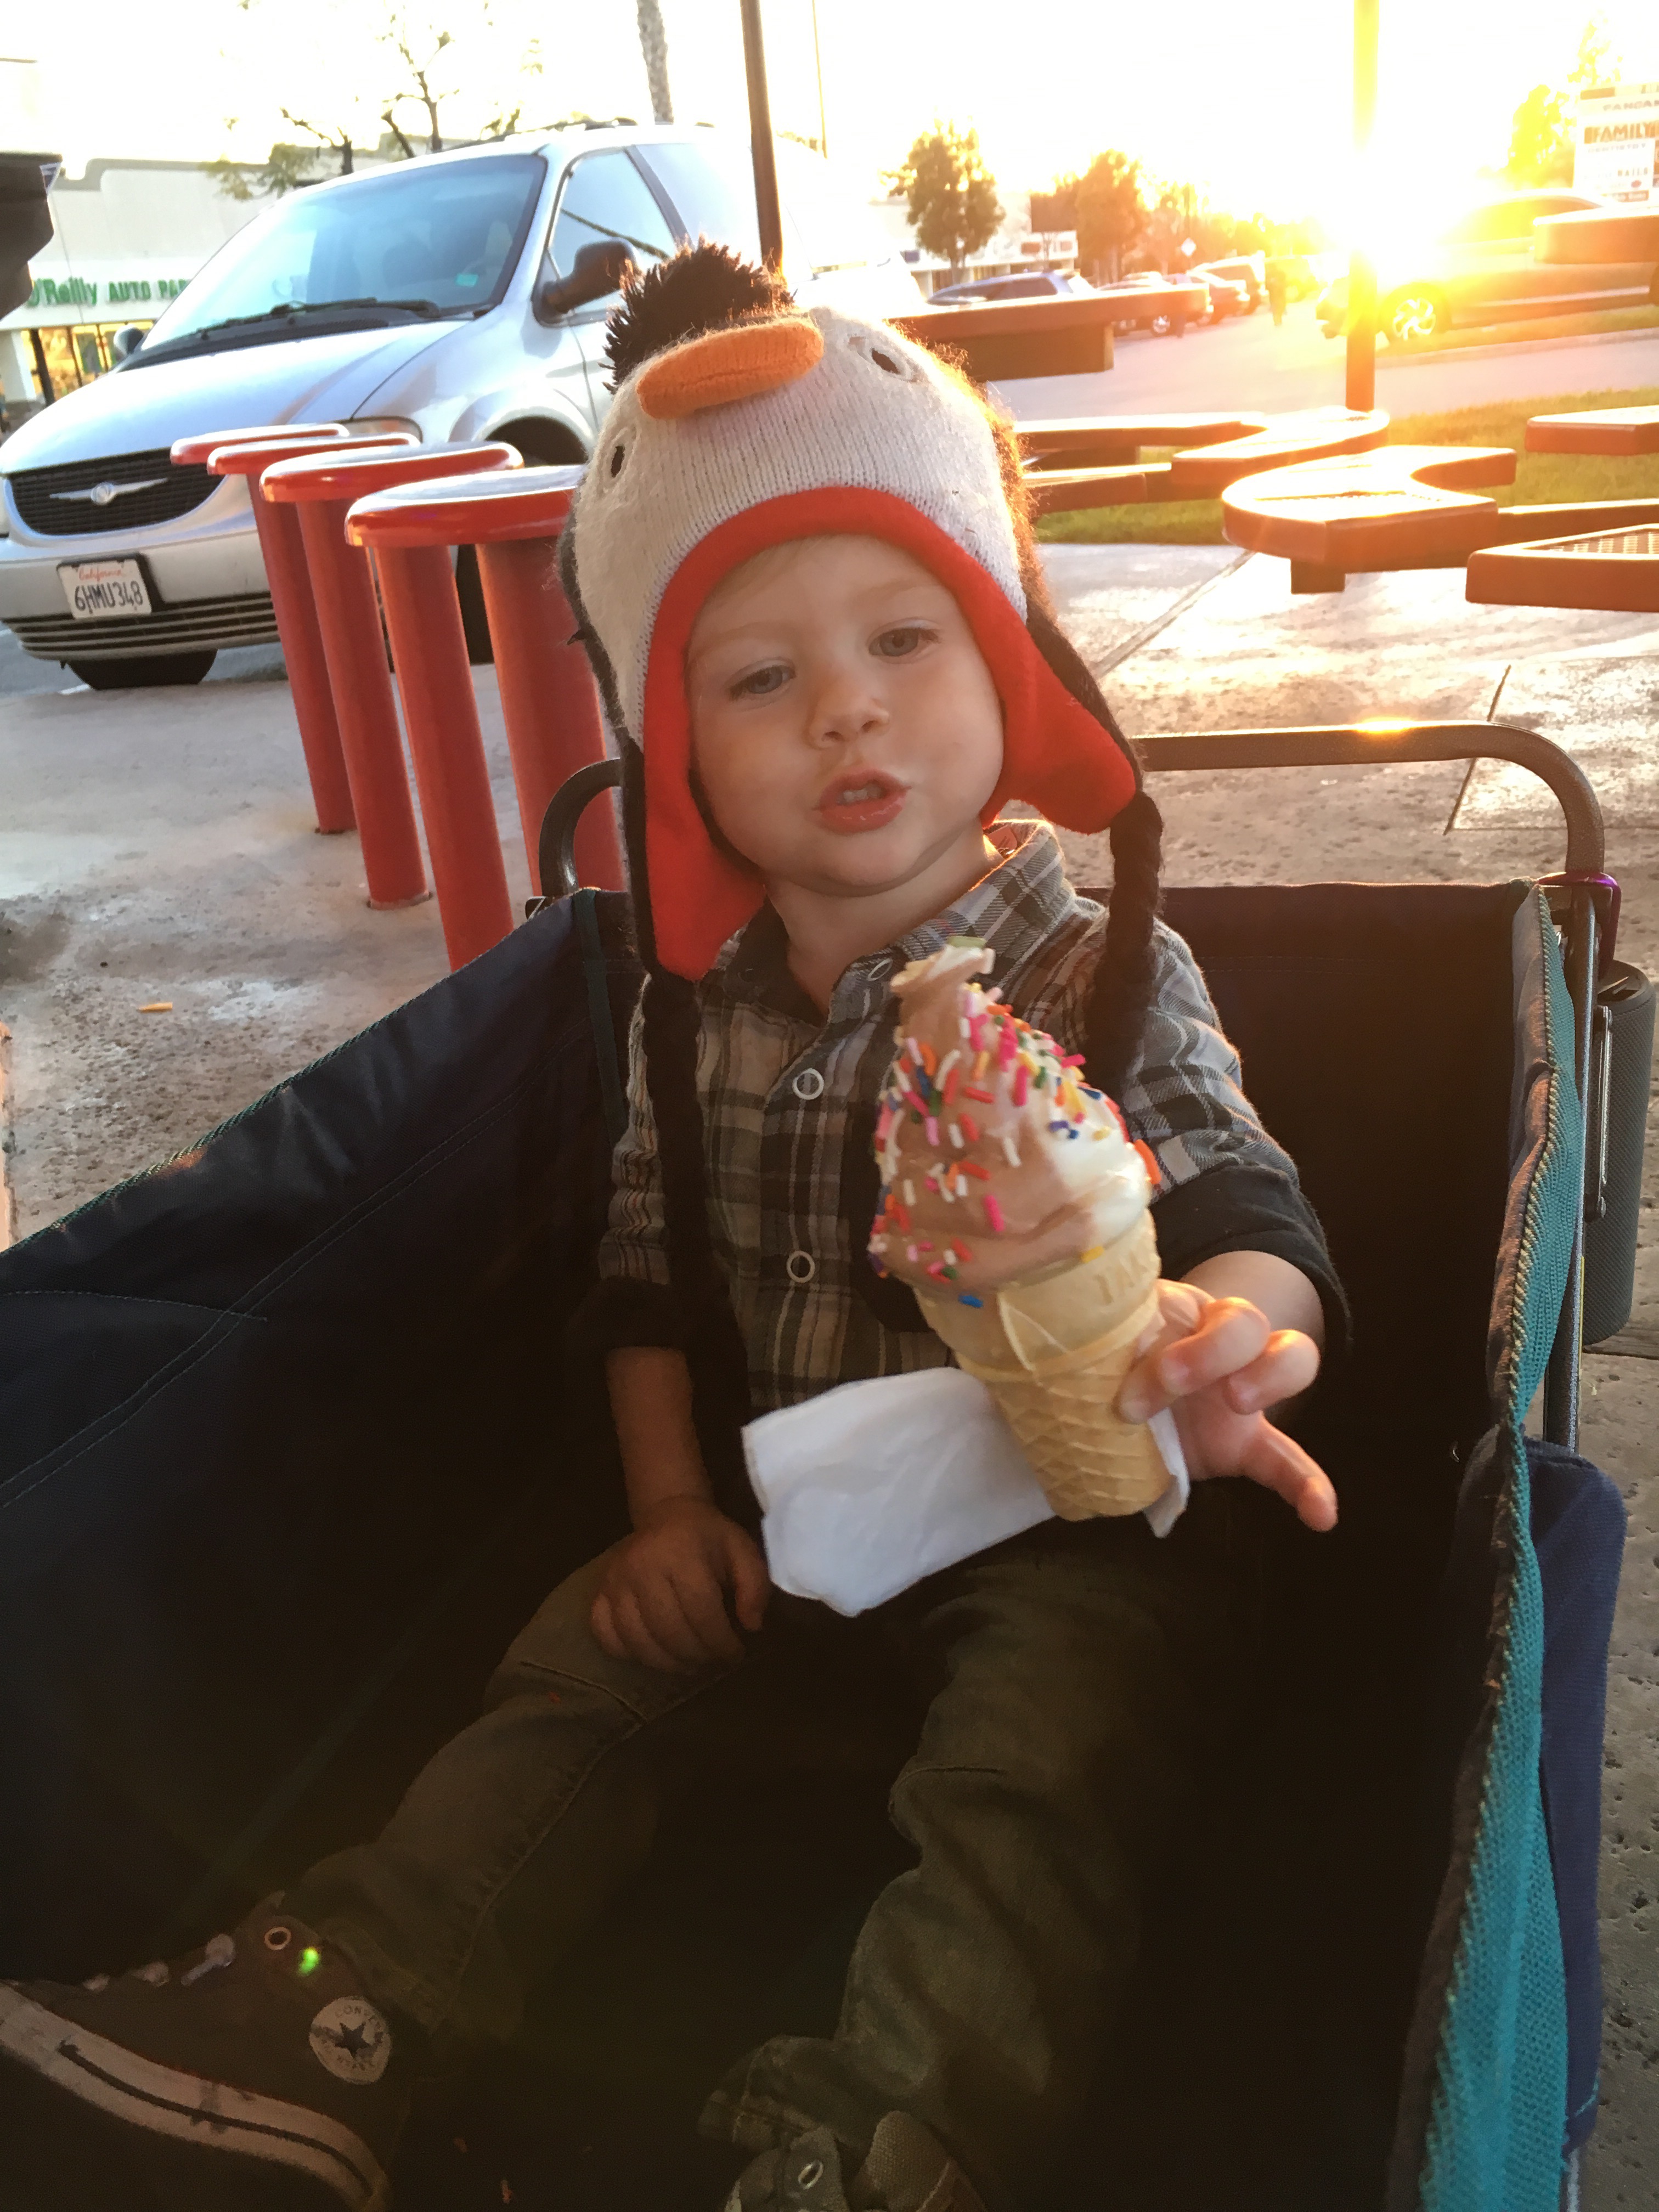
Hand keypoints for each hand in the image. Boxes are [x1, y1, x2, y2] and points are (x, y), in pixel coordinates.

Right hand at [590, 1495, 770, 1671]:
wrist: (666, 1513)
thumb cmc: (708, 1537)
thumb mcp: (742, 1551)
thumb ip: (754, 1587)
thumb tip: (751, 1626)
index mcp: (681, 1553)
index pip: (701, 1611)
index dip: (721, 1642)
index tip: (735, 1654)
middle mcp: (641, 1566)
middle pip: (669, 1631)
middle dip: (697, 1656)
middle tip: (713, 1660)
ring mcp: (615, 1581)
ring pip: (637, 1641)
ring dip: (668, 1663)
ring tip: (689, 1662)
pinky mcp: (598, 1591)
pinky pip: (605, 1635)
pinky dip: (628, 1653)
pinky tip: (653, 1652)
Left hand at [1115, 1281, 1335, 1531]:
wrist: (1109, 1392)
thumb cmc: (1106, 1356)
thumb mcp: (1100, 1336)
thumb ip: (1094, 1331)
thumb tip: (1063, 1338)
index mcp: (1182, 1308)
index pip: (1198, 1305)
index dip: (1183, 1344)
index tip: (1133, 1389)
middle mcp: (1221, 1340)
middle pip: (1249, 1324)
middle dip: (1209, 1353)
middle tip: (1168, 1384)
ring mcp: (1240, 1392)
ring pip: (1291, 1359)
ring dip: (1269, 1379)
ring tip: (1239, 1405)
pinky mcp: (1243, 1443)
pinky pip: (1287, 1460)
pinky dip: (1308, 1486)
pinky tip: (1322, 1516)